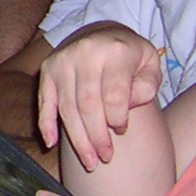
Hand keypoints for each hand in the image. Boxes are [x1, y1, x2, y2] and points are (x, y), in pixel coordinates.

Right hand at [37, 22, 165, 169]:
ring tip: (89, 161)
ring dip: (77, 138)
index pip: (113, 95)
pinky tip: (50, 143)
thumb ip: (147, 86)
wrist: (104, 33)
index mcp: (115, 51)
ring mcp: (63, 60)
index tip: (122, 131)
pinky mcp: (48, 68)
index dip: (118, 119)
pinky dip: (46, 123)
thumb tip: (129, 107)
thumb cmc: (132, 57)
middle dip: (96, 137)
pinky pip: (45, 100)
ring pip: (67, 107)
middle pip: (88, 104)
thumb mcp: (150, 65)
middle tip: (105, 158)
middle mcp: (85, 52)